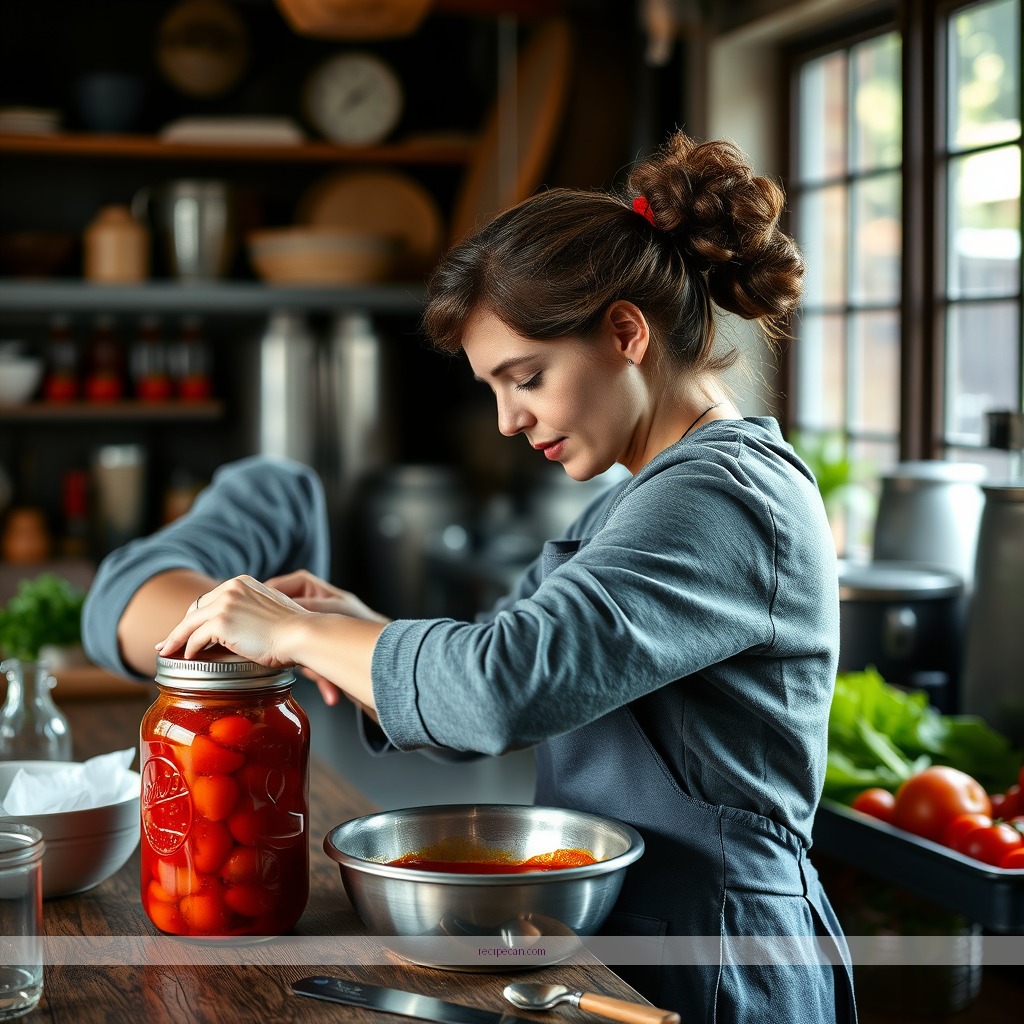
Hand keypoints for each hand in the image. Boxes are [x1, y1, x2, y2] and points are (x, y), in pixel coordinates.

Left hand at [155, 574, 382, 713]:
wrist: (302, 634)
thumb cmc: (295, 629)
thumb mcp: (273, 609)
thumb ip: (256, 610)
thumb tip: (248, 627)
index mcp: (243, 583)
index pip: (211, 598)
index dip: (198, 615)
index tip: (190, 628)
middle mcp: (231, 588)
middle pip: (196, 608)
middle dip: (182, 626)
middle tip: (169, 641)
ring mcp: (225, 604)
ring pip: (189, 623)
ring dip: (176, 638)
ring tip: (167, 651)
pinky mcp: (221, 622)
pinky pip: (195, 638)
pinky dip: (188, 648)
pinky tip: (187, 658)